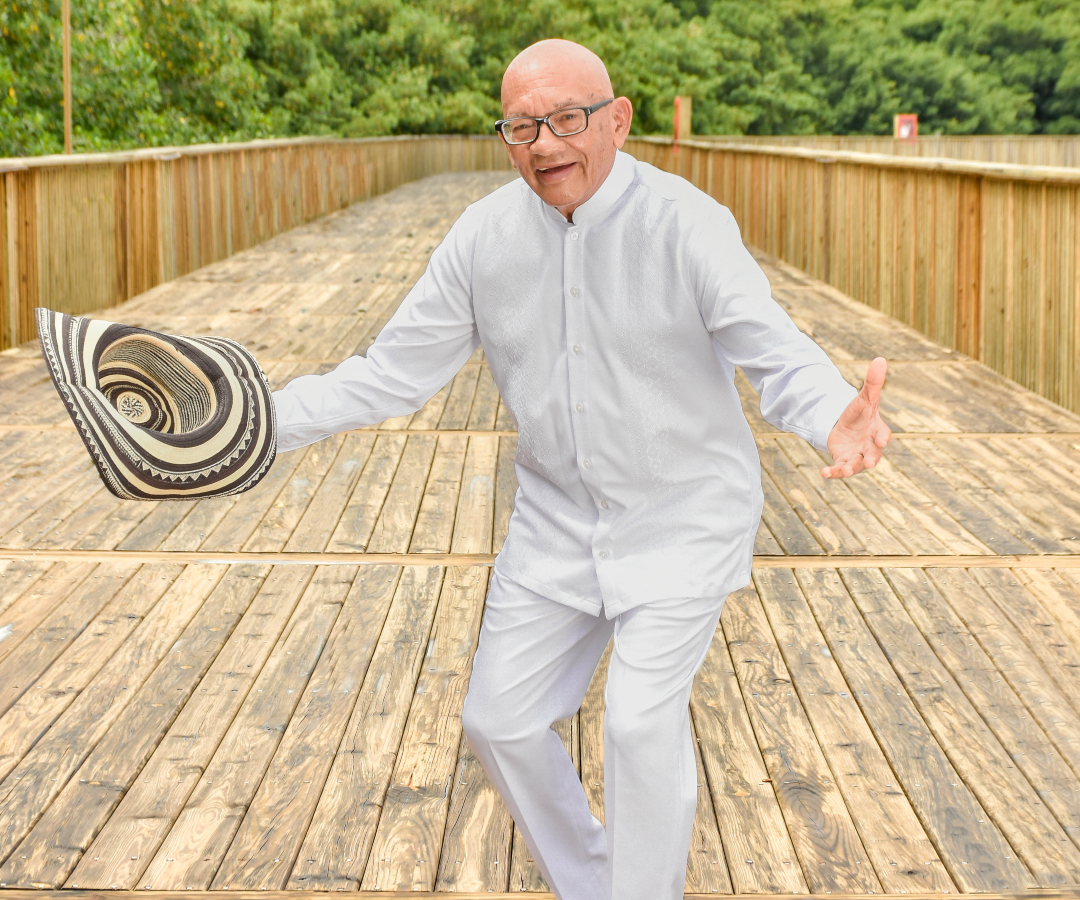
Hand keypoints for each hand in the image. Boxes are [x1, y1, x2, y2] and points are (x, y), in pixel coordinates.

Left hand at [822, 357, 890, 478]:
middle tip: (869, 463)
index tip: (882, 440)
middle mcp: (870, 447)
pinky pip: (840, 470)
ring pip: (856, 466)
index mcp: (877, 431)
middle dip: (871, 458)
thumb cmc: (860, 413)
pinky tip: (824, 473)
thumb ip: (872, 382)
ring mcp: (857, 456)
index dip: (882, 437)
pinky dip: (833, 473)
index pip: (883, 434)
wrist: (845, 426)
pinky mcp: (844, 461)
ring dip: (850, 469)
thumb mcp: (864, 397)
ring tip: (843, 471)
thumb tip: (880, 359)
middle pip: (873, 455)